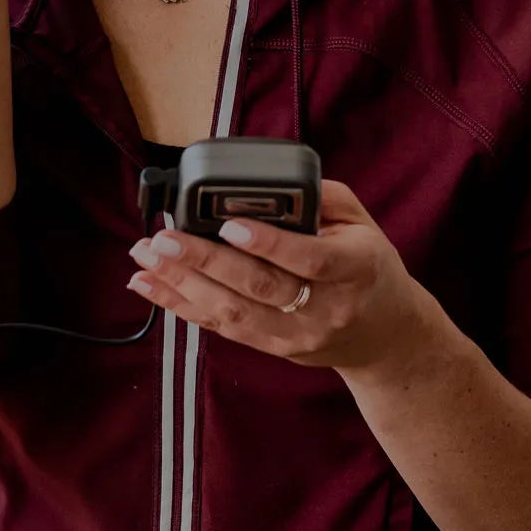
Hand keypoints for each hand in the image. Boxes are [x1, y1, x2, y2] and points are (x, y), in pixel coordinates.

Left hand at [124, 180, 439, 374]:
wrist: (385, 336)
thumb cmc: (369, 268)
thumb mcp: (362, 224)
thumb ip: (321, 197)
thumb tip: (268, 181)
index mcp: (354, 270)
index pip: (309, 260)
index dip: (268, 243)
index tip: (229, 224)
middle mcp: (325, 308)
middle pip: (258, 288)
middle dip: (204, 261)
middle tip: (163, 238)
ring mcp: (297, 335)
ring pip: (233, 313)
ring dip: (181, 285)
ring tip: (145, 259)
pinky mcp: (274, 348)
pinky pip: (222, 328)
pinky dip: (182, 307)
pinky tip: (151, 287)